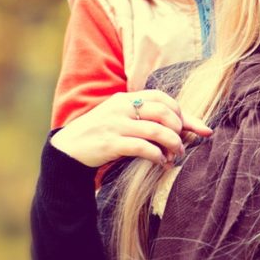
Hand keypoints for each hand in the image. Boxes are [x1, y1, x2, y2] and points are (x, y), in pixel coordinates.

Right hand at [50, 90, 211, 167]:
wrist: (68, 148)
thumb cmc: (101, 133)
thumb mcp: (120, 118)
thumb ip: (144, 117)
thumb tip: (183, 125)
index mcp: (125, 98)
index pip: (160, 97)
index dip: (180, 111)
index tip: (191, 127)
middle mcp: (121, 108)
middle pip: (162, 112)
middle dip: (179, 129)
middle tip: (182, 145)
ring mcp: (115, 125)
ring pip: (156, 131)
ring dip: (173, 145)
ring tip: (176, 156)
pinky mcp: (110, 144)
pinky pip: (142, 148)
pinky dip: (157, 156)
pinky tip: (161, 163)